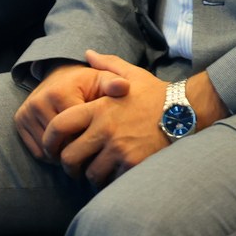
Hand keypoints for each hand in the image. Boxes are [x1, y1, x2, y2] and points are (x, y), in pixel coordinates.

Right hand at [14, 62, 126, 161]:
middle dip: (77, 149)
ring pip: (48, 151)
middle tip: (91, 144)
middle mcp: (39, 101)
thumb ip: (114, 84)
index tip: (101, 135)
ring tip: (78, 143)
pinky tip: (65, 144)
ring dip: (64, 154)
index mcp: (59, 93)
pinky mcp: (19, 120)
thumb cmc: (88, 83)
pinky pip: (37, 152)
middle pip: (61, 144)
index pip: (76, 133)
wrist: (62, 76)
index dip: (91, 139)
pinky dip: (52, 154)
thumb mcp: (103, 80)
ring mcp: (26, 111)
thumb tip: (124, 86)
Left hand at [40, 52, 164, 185]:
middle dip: (69, 165)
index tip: (53, 147)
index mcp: (99, 108)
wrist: (186, 112)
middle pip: (69, 157)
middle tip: (74, 167)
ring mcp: (119, 149)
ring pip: (90, 173)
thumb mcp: (131, 75)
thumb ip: (106, 65)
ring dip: (91, 175)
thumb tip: (87, 53)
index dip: (49, 139)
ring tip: (98, 170)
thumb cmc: (156, 94)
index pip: (59, 125)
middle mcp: (105, 129)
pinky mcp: (133, 165)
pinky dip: (111, 180)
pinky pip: (111, 181)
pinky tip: (116, 173)